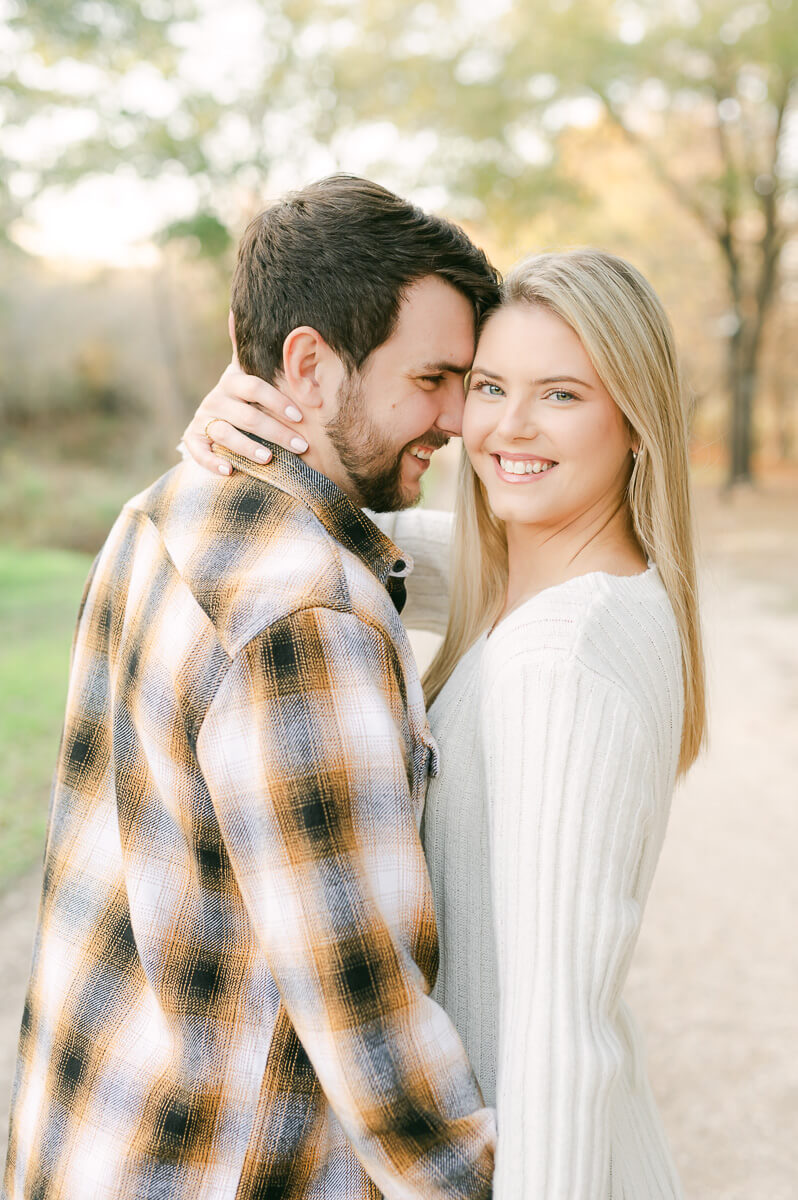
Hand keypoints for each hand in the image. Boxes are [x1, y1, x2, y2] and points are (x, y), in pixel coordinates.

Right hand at [181, 360, 308, 475]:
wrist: (215, 413)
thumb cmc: (247, 396)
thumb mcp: (253, 376)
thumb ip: (264, 358)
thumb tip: (263, 323)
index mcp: (233, 381)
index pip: (255, 387)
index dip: (277, 401)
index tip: (300, 417)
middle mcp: (216, 398)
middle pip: (247, 416)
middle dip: (277, 432)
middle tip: (301, 446)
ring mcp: (203, 419)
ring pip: (225, 434)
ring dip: (247, 447)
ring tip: (269, 458)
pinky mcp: (192, 438)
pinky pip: (199, 452)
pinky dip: (212, 462)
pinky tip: (230, 471)